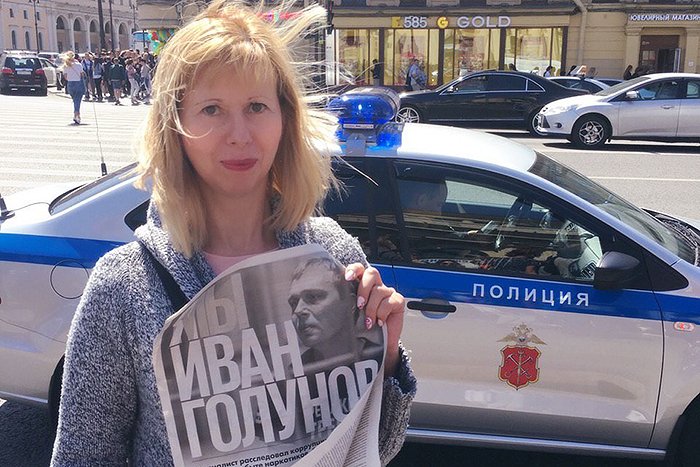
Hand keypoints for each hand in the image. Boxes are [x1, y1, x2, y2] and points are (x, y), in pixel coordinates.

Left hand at [345, 263, 404, 377]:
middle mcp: (376, 286)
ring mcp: (387, 293)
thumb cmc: (364, 327)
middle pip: (372, 273)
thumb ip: (347, 304)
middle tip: (359, 304)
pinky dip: (382, 313)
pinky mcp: (397, 301)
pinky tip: (379, 322)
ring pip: (379, 290)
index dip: (354, 270)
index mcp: (363, 285)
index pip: (359, 269)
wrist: (380, 342)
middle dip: (364, 288)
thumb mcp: (353, 314)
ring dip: (371, 307)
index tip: (347, 278)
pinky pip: (390, 301)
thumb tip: (330, 303)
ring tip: (367, 321)